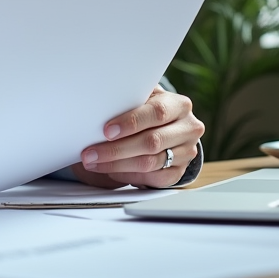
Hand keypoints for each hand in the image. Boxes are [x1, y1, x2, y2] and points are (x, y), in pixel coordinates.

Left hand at [71, 87, 203, 188]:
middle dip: (116, 149)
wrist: (169, 128)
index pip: (157, 113)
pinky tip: (111, 171)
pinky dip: (129, 176)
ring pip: (150, 163)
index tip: (107, 131)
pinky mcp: (179, 172)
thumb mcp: (144, 98)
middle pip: (152, 142)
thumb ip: (129, 99)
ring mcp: (186, 152)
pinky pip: (153, 179)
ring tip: (94, 163)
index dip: (131, 122)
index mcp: (179, 105)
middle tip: (90, 153)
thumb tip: (98, 105)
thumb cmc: (148, 109)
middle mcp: (188, 129)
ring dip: (117, 165)